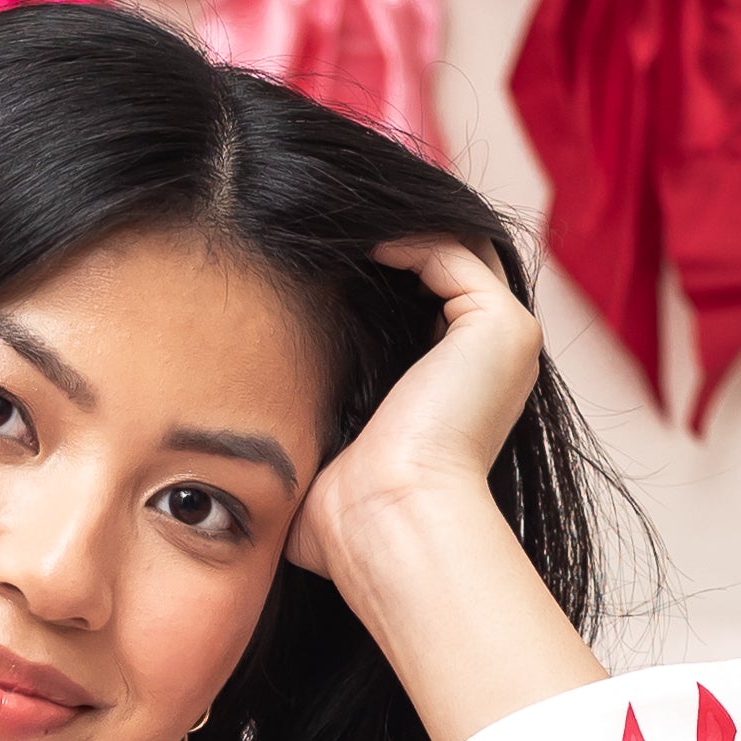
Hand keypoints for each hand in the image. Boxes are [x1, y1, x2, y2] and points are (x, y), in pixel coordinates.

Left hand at [287, 237, 543, 585]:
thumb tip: (235, 434)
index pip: (426, 299)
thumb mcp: (324, 445)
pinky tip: (354, 241)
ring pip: (452, 248)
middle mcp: (494, 358)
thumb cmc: (348, 509)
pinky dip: (404, 235)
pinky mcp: (502, 326)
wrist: (385, 519)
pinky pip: (451, 251)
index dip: (377, 269)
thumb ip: (311, 416)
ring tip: (334, 221)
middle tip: (325, 222)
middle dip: (388, 236)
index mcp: (461, 384)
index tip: (316, 253)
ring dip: (393, 229)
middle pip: (445, 264)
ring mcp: (506, 339)